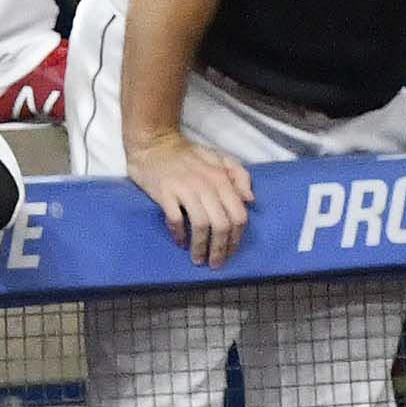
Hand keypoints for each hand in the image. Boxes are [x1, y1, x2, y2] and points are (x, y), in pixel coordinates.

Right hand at [134, 132, 254, 266]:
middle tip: (215, 263)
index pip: (238, 215)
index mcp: (222, 179)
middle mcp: (206, 185)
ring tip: (198, 259)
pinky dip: (179, 234)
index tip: (231, 252)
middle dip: (220, 249)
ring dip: (200, 247)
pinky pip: (176, 219)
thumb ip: (239, 176)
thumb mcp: (219, 159)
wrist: (155, 143)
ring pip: (201, 225)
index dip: (237, 238)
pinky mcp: (165, 193)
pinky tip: (180, 241)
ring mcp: (185, 189)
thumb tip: (250, 200)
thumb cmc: (188, 155)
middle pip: (222, 225)